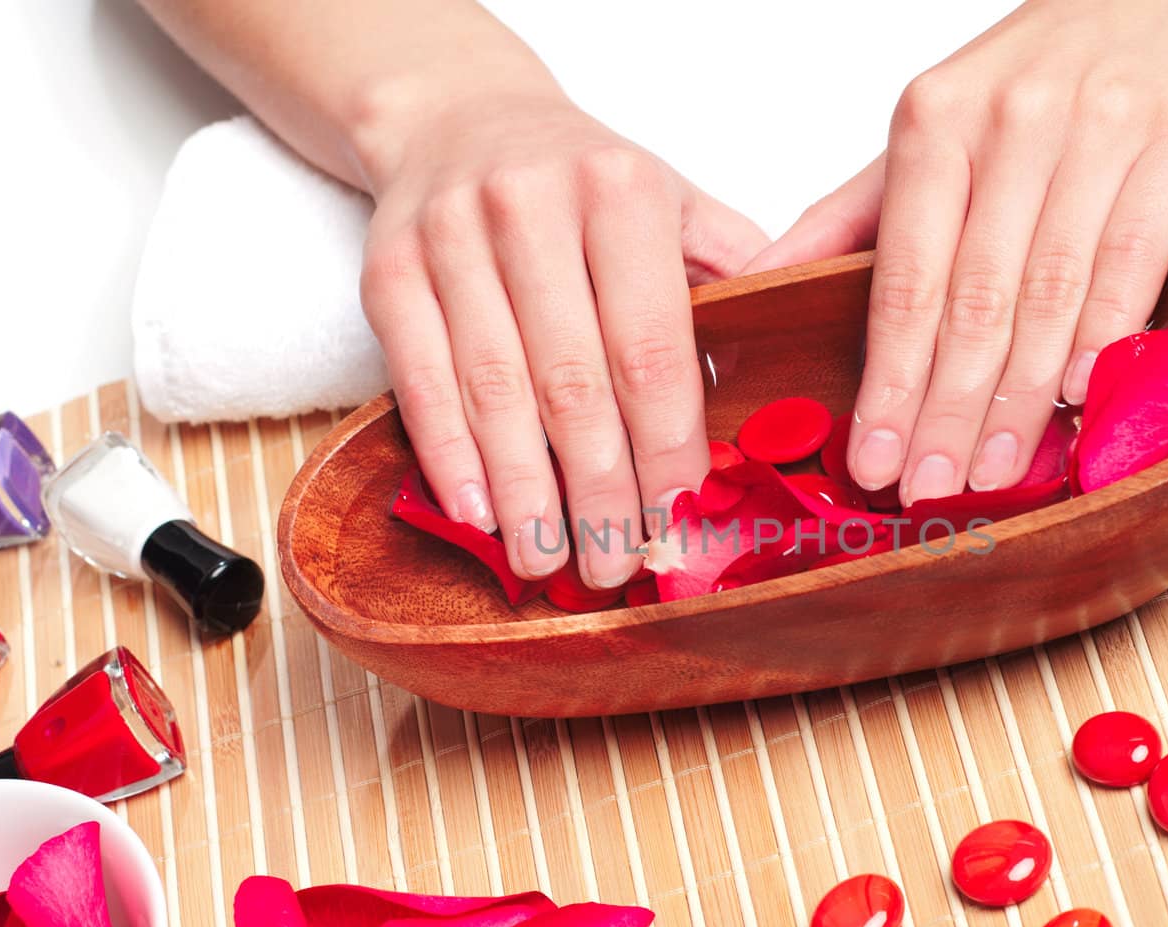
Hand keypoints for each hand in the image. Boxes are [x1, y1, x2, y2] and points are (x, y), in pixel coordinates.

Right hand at [360, 81, 767, 587]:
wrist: (460, 119)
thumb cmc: (583, 184)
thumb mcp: (671, 201)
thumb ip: (728, 275)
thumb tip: (779, 377)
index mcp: (622, 192)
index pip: (652, 349)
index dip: (665, 447)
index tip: (676, 518)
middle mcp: (531, 206)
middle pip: (573, 382)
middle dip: (599, 491)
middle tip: (617, 566)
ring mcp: (451, 237)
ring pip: (494, 392)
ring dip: (526, 493)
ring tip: (550, 562)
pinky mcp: (388, 270)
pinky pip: (420, 382)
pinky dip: (451, 458)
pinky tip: (481, 516)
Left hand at [748, 0, 1167, 503]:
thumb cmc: (1045, 75)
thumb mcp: (936, 126)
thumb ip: (854, 213)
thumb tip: (758, 287)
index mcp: (933, 124)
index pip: (902, 277)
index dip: (887, 379)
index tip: (872, 458)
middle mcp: (1007, 122)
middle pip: (970, 297)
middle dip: (944, 407)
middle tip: (928, 490)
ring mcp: (1096, 127)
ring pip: (1048, 288)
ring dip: (1020, 395)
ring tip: (993, 471)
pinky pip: (1134, 254)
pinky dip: (1107, 331)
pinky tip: (1083, 395)